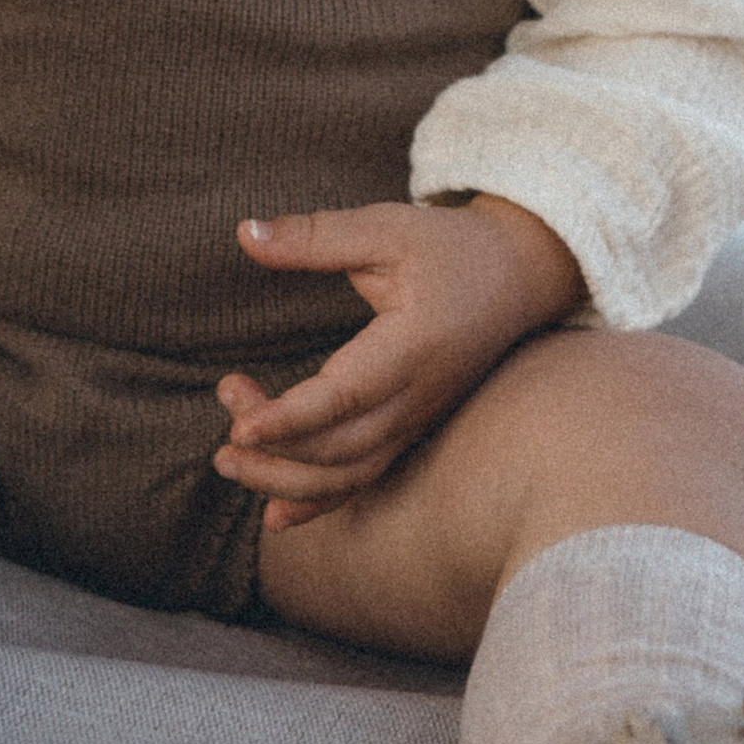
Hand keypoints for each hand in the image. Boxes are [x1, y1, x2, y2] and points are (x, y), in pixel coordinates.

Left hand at [214, 195, 585, 531]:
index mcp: (413, 346)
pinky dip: (319, 504)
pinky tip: (274, 515)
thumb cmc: (450, 248)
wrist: (518, 275)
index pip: (346, 396)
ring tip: (229, 460)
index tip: (241, 421)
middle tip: (224, 412)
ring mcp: (417, 420)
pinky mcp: (412, 428)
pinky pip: (366, 480)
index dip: (292, 416)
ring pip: (350, 475)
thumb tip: (244, 232)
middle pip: (341, 448)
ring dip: (286, 480)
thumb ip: (315, 236)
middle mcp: (418, 397)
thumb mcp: (386, 228)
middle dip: (274, 448)